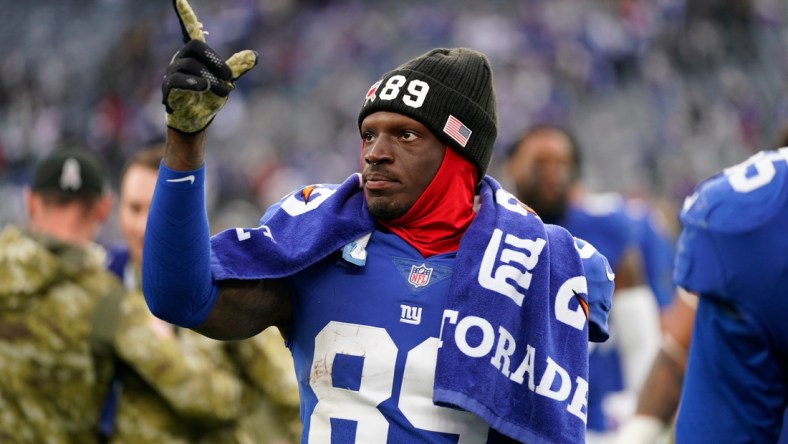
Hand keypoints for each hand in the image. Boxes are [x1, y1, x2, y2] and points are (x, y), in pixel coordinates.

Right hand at [162, 0, 257, 133]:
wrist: (198, 120)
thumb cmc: (209, 97)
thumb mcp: (226, 81)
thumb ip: (237, 68)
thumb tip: (255, 56)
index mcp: (196, 54)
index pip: (190, 30)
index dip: (185, 14)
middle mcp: (181, 58)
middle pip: (195, 45)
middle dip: (214, 59)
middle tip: (230, 77)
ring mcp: (172, 72)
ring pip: (190, 65)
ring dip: (211, 78)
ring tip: (224, 91)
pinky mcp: (168, 88)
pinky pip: (177, 80)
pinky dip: (193, 83)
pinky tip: (204, 87)